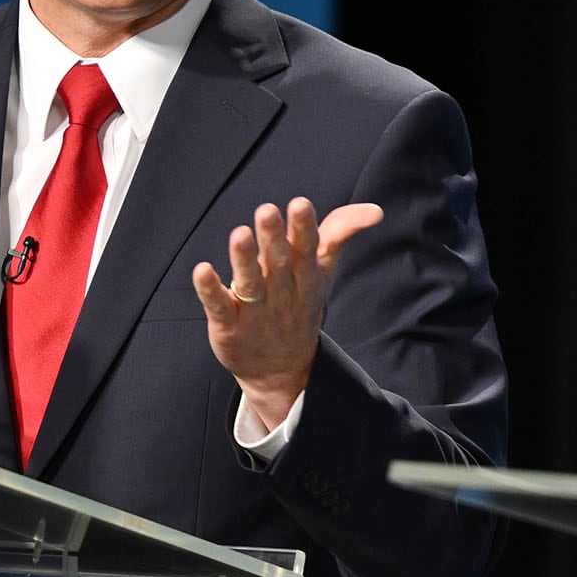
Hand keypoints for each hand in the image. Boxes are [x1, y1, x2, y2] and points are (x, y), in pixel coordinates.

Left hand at [191, 197, 383, 430]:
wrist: (280, 372)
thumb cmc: (298, 308)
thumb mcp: (321, 274)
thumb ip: (339, 235)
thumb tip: (374, 210)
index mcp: (305, 279)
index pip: (308, 251)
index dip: (304, 229)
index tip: (300, 204)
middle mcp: (282, 295)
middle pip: (278, 264)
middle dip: (273, 238)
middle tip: (266, 210)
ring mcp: (256, 313)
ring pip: (250, 284)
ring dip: (244, 260)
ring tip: (239, 234)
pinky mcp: (229, 328)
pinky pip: (219, 307)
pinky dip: (211, 290)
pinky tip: (202, 270)